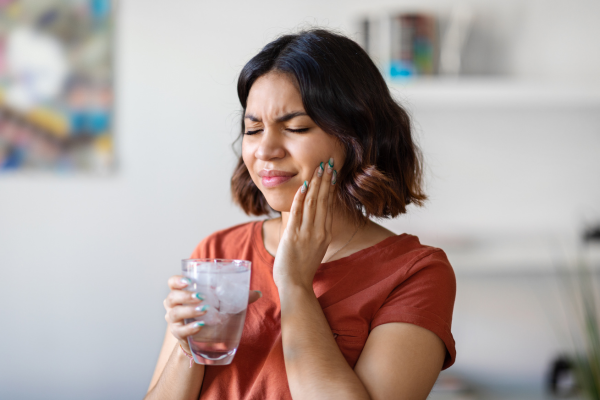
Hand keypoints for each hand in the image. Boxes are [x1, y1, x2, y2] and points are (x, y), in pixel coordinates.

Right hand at [163, 275, 262, 351]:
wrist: (202, 339)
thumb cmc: (210, 314)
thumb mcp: (221, 303)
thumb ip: (237, 297)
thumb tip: (258, 293)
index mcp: (182, 292)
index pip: (172, 282)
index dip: (177, 280)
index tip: (189, 280)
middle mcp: (173, 305)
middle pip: (172, 297)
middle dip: (185, 296)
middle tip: (201, 296)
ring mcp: (174, 321)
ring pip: (175, 313)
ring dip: (189, 310)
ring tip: (204, 310)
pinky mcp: (178, 334)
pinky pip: (180, 331)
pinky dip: (190, 328)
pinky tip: (200, 326)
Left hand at [273, 158, 335, 289]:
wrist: (295, 285)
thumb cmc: (302, 268)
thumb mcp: (314, 248)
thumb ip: (315, 233)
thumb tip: (314, 220)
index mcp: (325, 233)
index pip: (329, 205)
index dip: (330, 187)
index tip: (332, 173)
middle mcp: (319, 231)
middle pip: (323, 200)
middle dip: (325, 179)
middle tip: (328, 162)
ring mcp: (307, 233)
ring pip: (313, 202)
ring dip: (316, 183)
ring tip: (318, 168)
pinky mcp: (293, 235)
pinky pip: (298, 212)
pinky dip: (301, 197)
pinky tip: (303, 185)